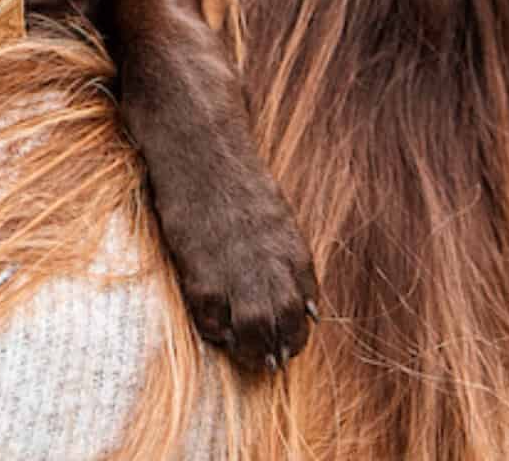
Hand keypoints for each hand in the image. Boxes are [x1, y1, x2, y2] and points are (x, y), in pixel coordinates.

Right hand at [154, 163, 318, 374]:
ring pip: (253, 328)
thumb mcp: (276, 216)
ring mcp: (235, 268)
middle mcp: (270, 264)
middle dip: (280, 347)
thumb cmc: (235, 179)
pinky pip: (212, 317)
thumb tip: (307, 304)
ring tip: (248, 356)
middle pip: (283, 322)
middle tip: (272, 360)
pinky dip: (216, 330)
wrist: (201, 148)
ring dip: (252, 350)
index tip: (291, 340)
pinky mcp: (201, 269)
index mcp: (293, 249)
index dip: (299, 329)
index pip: (306, 305)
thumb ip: (289, 258)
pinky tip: (216, 330)